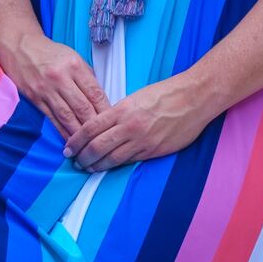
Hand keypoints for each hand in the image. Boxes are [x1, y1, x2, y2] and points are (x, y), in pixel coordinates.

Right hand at [0, 30, 109, 139]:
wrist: (21, 46)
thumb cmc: (50, 52)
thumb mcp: (73, 56)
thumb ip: (86, 76)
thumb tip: (100, 99)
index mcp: (75, 66)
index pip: (95, 93)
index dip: (105, 110)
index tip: (111, 122)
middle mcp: (61, 78)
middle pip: (82, 107)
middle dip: (94, 125)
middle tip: (103, 138)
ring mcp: (46, 89)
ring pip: (67, 116)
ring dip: (78, 133)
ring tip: (88, 145)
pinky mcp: (35, 98)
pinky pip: (51, 118)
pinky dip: (61, 131)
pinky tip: (69, 140)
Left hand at [63, 75, 211, 171]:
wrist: (193, 99)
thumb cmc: (166, 93)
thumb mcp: (137, 97)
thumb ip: (119, 112)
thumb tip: (105, 125)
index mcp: (123, 110)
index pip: (90, 128)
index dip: (76, 140)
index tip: (69, 147)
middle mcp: (129, 127)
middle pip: (97, 147)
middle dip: (83, 157)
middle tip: (75, 162)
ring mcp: (142, 141)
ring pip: (111, 159)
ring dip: (96, 165)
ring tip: (88, 168)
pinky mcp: (153, 151)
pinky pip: (129, 161)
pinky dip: (116, 165)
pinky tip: (109, 167)